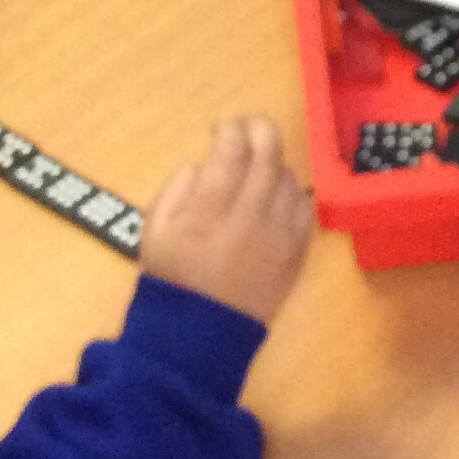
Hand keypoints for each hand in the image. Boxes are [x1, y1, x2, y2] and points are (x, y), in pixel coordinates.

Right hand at [139, 116, 312, 323]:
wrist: (201, 332)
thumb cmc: (173, 277)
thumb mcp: (153, 230)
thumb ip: (177, 187)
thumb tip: (206, 162)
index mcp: (208, 216)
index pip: (231, 154)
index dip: (229, 130)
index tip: (221, 128)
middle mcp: (249, 221)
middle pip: (268, 157)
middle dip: (259, 129)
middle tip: (247, 126)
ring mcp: (279, 238)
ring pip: (289, 178)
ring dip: (274, 161)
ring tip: (256, 165)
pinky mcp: (297, 253)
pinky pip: (305, 206)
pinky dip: (292, 190)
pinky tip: (275, 192)